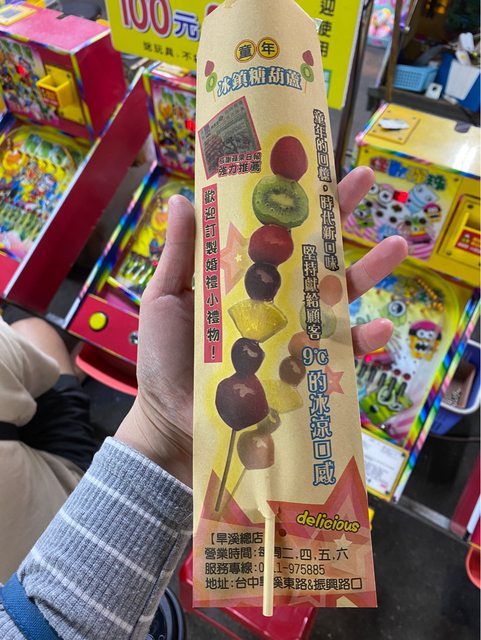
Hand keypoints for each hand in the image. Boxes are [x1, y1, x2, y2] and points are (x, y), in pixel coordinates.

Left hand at [116, 167, 406, 484]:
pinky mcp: (302, 371)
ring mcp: (291, 334)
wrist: (171, 423)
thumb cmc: (164, 360)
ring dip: (368, 272)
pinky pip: (338, 355)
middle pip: (311, 254)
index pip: (272, 229)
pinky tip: (379, 329)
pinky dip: (361, 341)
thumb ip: (178, 255)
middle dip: (340, 218)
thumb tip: (186, 198)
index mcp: (240, 277)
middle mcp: (271, 299)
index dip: (292, 199)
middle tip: (367, 183)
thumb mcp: (165, 300)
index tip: (312, 164)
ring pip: (336, 297)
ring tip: (395, 248)